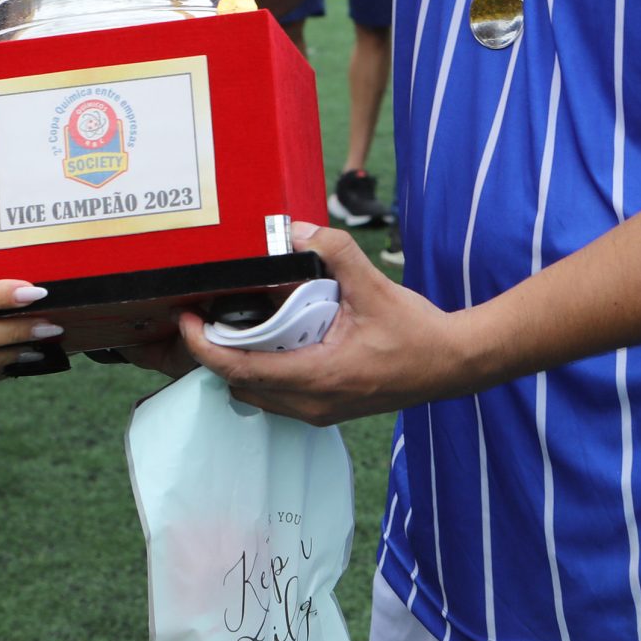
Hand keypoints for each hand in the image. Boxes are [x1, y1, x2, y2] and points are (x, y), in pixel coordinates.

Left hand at [174, 226, 487, 425]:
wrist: (453, 365)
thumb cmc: (417, 333)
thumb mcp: (373, 285)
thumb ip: (333, 251)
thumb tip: (295, 228)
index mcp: (317, 377)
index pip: (240, 369)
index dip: (204, 346)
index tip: (187, 319)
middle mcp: (311, 404)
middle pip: (239, 386)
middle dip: (215, 354)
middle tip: (203, 316)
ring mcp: (319, 412)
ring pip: (256, 395)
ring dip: (238, 365)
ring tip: (231, 327)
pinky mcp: (327, 410)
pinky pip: (277, 396)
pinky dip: (262, 372)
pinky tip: (269, 342)